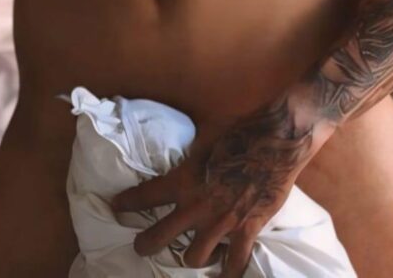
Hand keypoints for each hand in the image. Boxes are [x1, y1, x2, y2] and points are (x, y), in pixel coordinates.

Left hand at [109, 89, 335, 277]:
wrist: (276, 140)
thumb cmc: (240, 129)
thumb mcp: (205, 134)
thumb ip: (191, 151)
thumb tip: (182, 147)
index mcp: (184, 178)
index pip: (145, 195)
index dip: (126, 202)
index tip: (115, 206)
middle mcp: (196, 205)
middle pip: (158, 237)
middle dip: (145, 244)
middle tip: (141, 246)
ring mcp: (221, 222)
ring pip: (193, 258)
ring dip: (190, 258)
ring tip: (189, 256)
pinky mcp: (246, 230)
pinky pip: (234, 264)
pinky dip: (228, 273)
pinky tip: (223, 276)